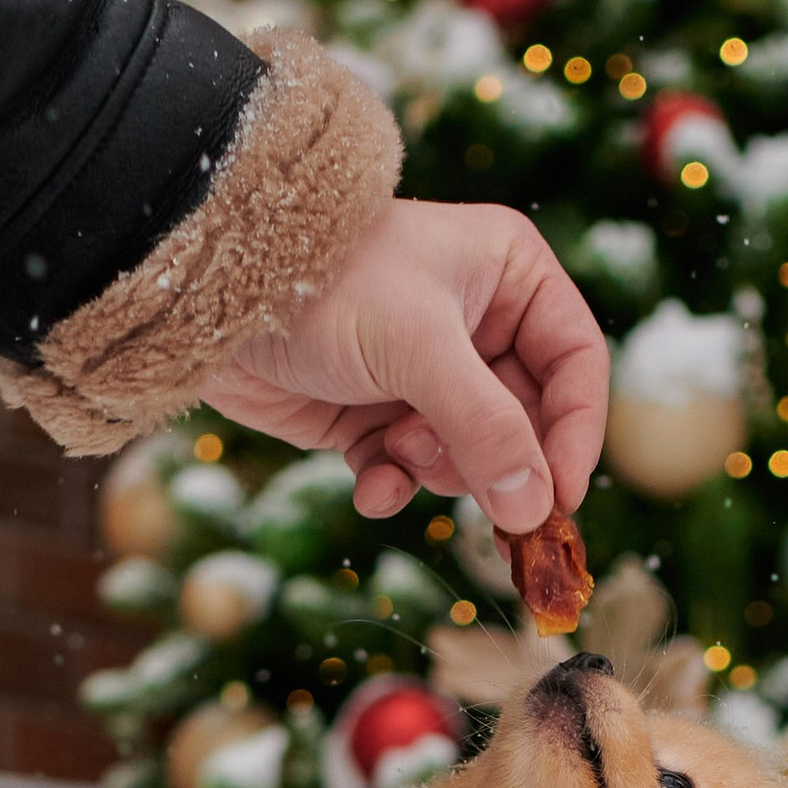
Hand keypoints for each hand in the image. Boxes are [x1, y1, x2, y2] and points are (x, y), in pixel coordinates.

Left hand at [208, 198, 608, 528]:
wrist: (211, 299)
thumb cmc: (326, 285)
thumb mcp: (419, 349)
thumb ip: (486, 428)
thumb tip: (537, 510)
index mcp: (510, 276)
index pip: (576, 364)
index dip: (576, 434)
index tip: (564, 498)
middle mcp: (477, 323)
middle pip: (526, 421)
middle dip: (496, 462)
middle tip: (492, 511)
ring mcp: (425, 373)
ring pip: (468, 455)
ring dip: (436, 468)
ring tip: (396, 448)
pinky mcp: (374, 415)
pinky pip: (409, 470)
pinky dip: (392, 484)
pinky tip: (368, 485)